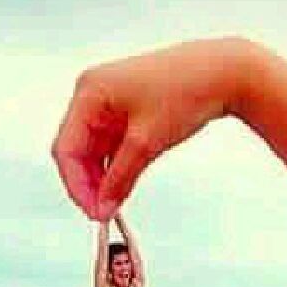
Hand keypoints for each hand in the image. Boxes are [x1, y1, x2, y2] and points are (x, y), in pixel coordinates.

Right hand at [51, 38, 249, 219]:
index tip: (92, 210)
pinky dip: (113, 168)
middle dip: (88, 184)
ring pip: (92, 152)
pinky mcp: (124, 112)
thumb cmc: (185, 90)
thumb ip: (120, 178)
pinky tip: (121, 186)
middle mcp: (93, 94)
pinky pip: (109, 147)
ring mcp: (109, 103)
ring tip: (114, 202)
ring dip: (101, 179)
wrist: (219, 74)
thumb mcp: (146, 143)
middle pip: (76, 151)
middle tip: (103, 211)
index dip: (76, 185)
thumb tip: (104, 205)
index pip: (66, 148)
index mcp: (89, 92)